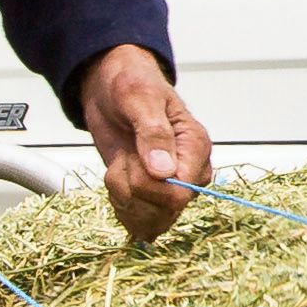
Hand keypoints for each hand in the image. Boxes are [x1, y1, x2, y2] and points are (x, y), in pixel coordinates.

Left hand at [77, 47, 211, 248]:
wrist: (110, 88)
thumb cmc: (129, 84)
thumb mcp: (138, 97)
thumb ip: (153, 132)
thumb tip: (164, 171)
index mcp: (196, 146)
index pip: (180, 193)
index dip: (147, 185)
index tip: (130, 159)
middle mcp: (189, 171)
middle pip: (165, 211)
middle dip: (132, 191)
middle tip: (123, 159)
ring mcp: (171, 186)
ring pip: (151, 221)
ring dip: (124, 198)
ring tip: (121, 166)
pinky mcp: (153, 195)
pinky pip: (140, 222)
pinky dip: (121, 205)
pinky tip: (119, 179)